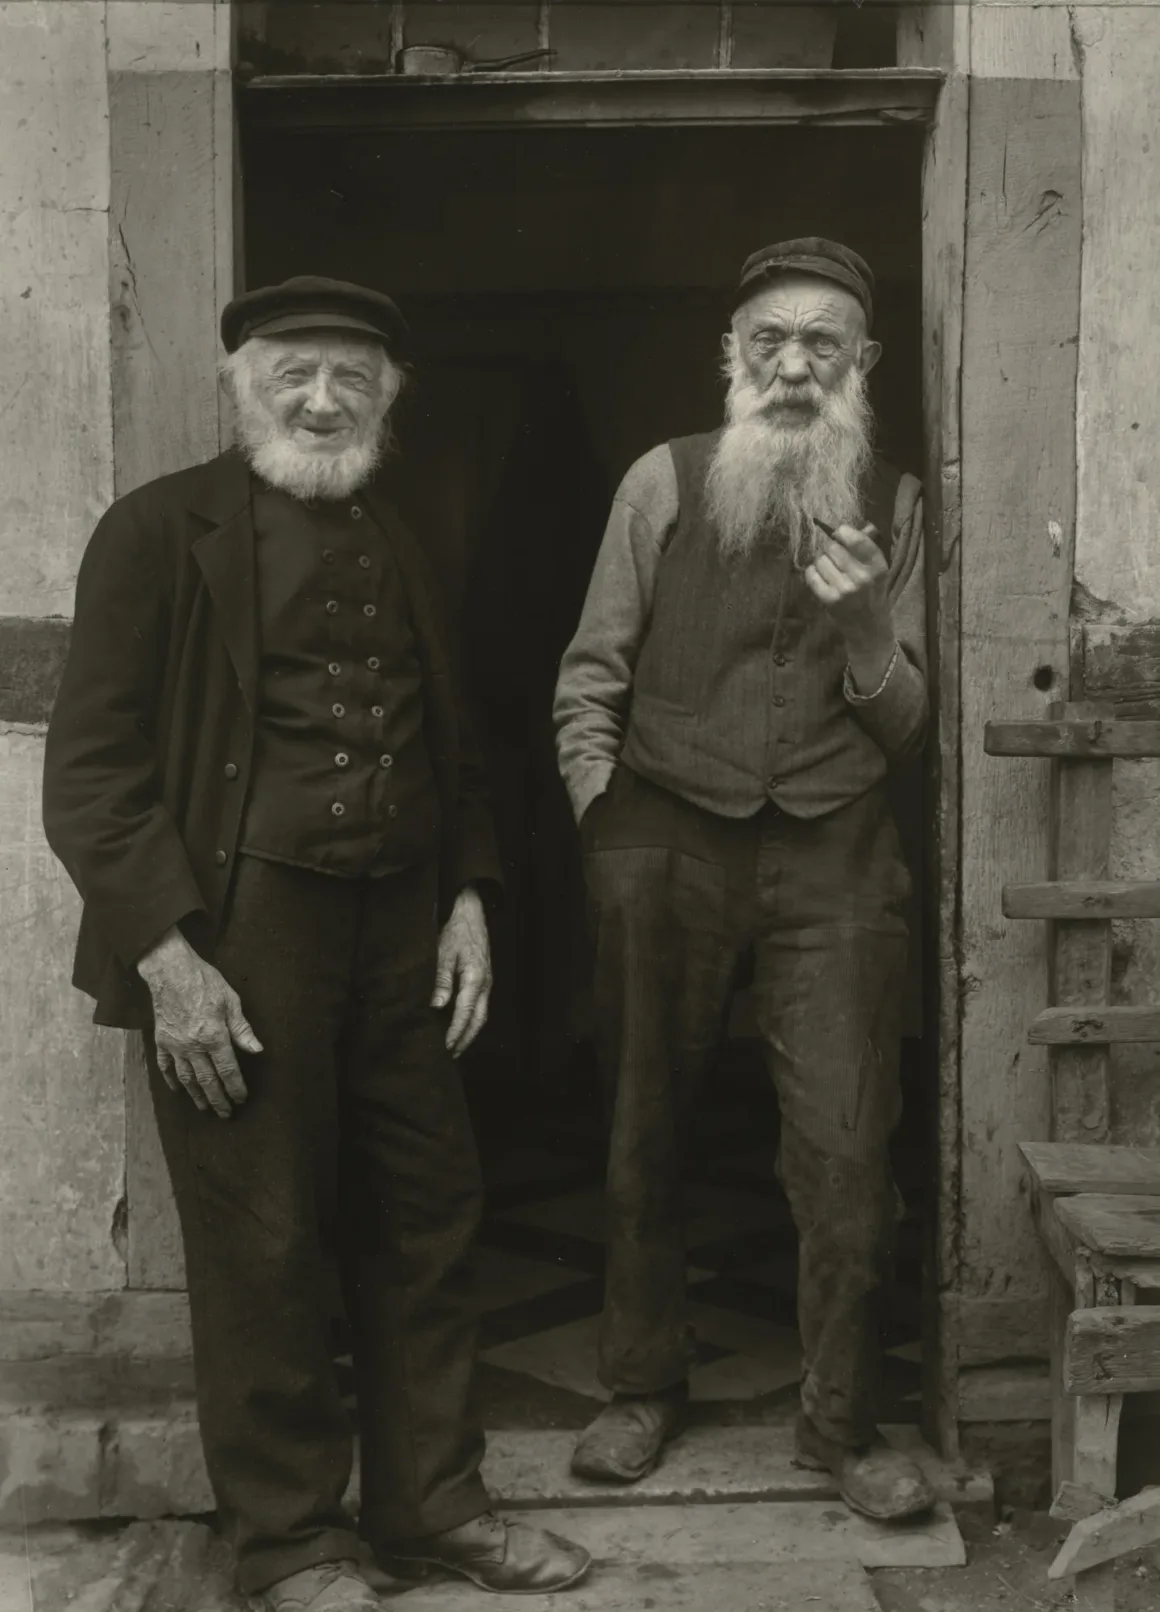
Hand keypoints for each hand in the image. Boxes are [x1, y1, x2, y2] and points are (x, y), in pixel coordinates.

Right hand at [137, 926, 261, 1117]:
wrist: (170, 971)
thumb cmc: (205, 982)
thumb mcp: (231, 1001)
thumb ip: (242, 1029)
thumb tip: (257, 1050)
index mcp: (214, 1037)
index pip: (228, 1070)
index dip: (236, 1087)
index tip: (242, 1099)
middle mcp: (194, 1046)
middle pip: (208, 1080)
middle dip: (218, 1099)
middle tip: (225, 1114)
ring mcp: (175, 1045)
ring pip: (187, 1077)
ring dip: (197, 1095)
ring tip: (204, 1108)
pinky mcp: (162, 1040)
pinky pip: (165, 1066)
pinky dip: (171, 1079)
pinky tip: (177, 1089)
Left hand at [431, 886, 491, 1057]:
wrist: (472, 914)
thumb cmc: (456, 931)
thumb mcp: (443, 952)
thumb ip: (441, 980)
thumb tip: (437, 1006)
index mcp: (475, 978)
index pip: (465, 1012)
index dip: (456, 1031)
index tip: (446, 1046)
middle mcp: (485, 984)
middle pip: (478, 1019)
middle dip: (466, 1039)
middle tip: (451, 1055)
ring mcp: (487, 982)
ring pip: (482, 1015)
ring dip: (470, 1032)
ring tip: (456, 1047)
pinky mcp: (485, 980)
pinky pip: (481, 1006)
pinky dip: (472, 1020)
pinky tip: (461, 1025)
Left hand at [803, 523, 890, 635]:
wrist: (868, 628)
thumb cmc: (872, 594)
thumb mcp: (877, 571)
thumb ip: (867, 547)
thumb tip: (858, 526)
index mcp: (877, 565)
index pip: (856, 539)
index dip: (842, 532)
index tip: (839, 535)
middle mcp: (862, 576)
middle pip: (832, 547)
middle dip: (829, 548)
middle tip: (833, 557)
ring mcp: (844, 589)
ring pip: (820, 559)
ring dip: (821, 561)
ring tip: (829, 570)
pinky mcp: (829, 599)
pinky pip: (811, 574)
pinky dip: (812, 573)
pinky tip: (821, 577)